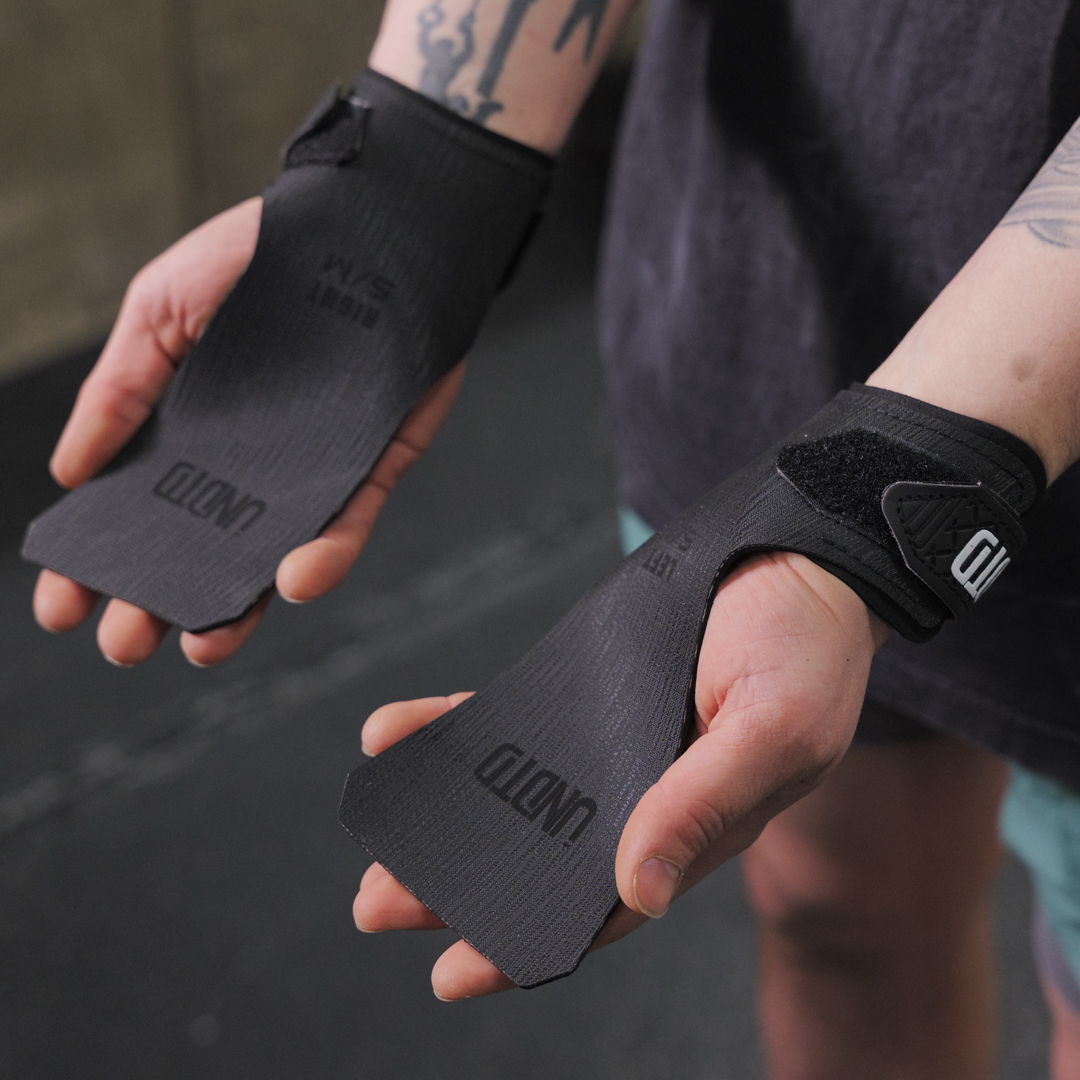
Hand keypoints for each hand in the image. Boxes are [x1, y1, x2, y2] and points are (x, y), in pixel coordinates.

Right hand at [32, 198, 464, 666]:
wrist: (365, 223)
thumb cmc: (257, 256)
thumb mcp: (162, 307)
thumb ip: (120, 388)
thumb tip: (67, 473)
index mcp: (186, 429)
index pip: (134, 508)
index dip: (95, 558)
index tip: (62, 606)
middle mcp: (246, 461)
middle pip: (199, 547)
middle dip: (160, 598)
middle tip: (126, 642)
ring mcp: (309, 468)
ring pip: (272, 552)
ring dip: (239, 604)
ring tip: (203, 643)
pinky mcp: (373, 464)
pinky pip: (349, 521)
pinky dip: (326, 555)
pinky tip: (291, 581)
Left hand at [352, 551, 889, 998]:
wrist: (798, 558)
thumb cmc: (809, 648)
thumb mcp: (772, 730)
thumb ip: (703, 806)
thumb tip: (639, 893)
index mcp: (694, 827)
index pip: (599, 907)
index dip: (528, 943)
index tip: (454, 975)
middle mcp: (642, 795)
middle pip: (539, 859)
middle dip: (461, 886)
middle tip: (379, 904)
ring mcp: (609, 741)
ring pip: (514, 797)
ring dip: (446, 818)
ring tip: (376, 842)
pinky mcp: (585, 689)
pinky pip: (508, 719)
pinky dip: (453, 730)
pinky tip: (397, 733)